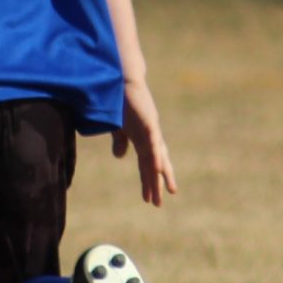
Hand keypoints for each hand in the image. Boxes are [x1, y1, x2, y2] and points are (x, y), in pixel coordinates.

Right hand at [110, 77, 177, 206]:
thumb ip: (120, 141)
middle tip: (158, 203)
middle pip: (154, 164)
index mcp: (142, 139)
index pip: (145, 164)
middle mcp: (150, 136)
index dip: (147, 181)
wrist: (121, 78)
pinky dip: (157, 155)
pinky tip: (160, 169)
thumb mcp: (118, 127)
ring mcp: (151, 129)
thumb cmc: (119, 101)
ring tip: (165, 191)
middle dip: (156, 183)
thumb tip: (120, 156)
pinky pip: (154, 142)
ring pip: (157, 156)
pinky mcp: (149, 121)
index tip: (148, 198)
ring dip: (160, 174)